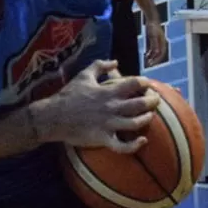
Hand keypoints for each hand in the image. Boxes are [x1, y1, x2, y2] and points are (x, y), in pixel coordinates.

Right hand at [29, 60, 159, 151]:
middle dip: (152, 100)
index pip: (135, 83)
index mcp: (108, 91)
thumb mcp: (83, 75)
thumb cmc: (67, 95)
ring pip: (136, 123)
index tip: (147, 84)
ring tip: (150, 116)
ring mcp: (109, 124)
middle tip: (155, 100)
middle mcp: (112, 107)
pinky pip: (123, 146)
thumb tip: (116, 61)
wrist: (52, 117)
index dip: (145, 82)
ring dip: (147, 118)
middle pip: (140, 103)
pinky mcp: (103, 139)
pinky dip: (135, 145)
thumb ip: (100, 66)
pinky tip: (142, 140)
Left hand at [144, 18, 168, 65]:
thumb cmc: (153, 27)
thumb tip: (156, 53)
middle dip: (154, 60)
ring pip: (156, 52)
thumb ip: (154, 44)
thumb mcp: (152, 36)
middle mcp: (161, 43)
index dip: (157, 59)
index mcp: (163, 42)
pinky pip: (153, 48)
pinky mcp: (154, 40)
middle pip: (159, 54)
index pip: (161, 54)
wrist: (152, 19)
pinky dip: (150, 53)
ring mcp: (158, 41)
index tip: (152, 64)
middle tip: (149, 65)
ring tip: (147, 61)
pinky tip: (147, 55)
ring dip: (152, 57)